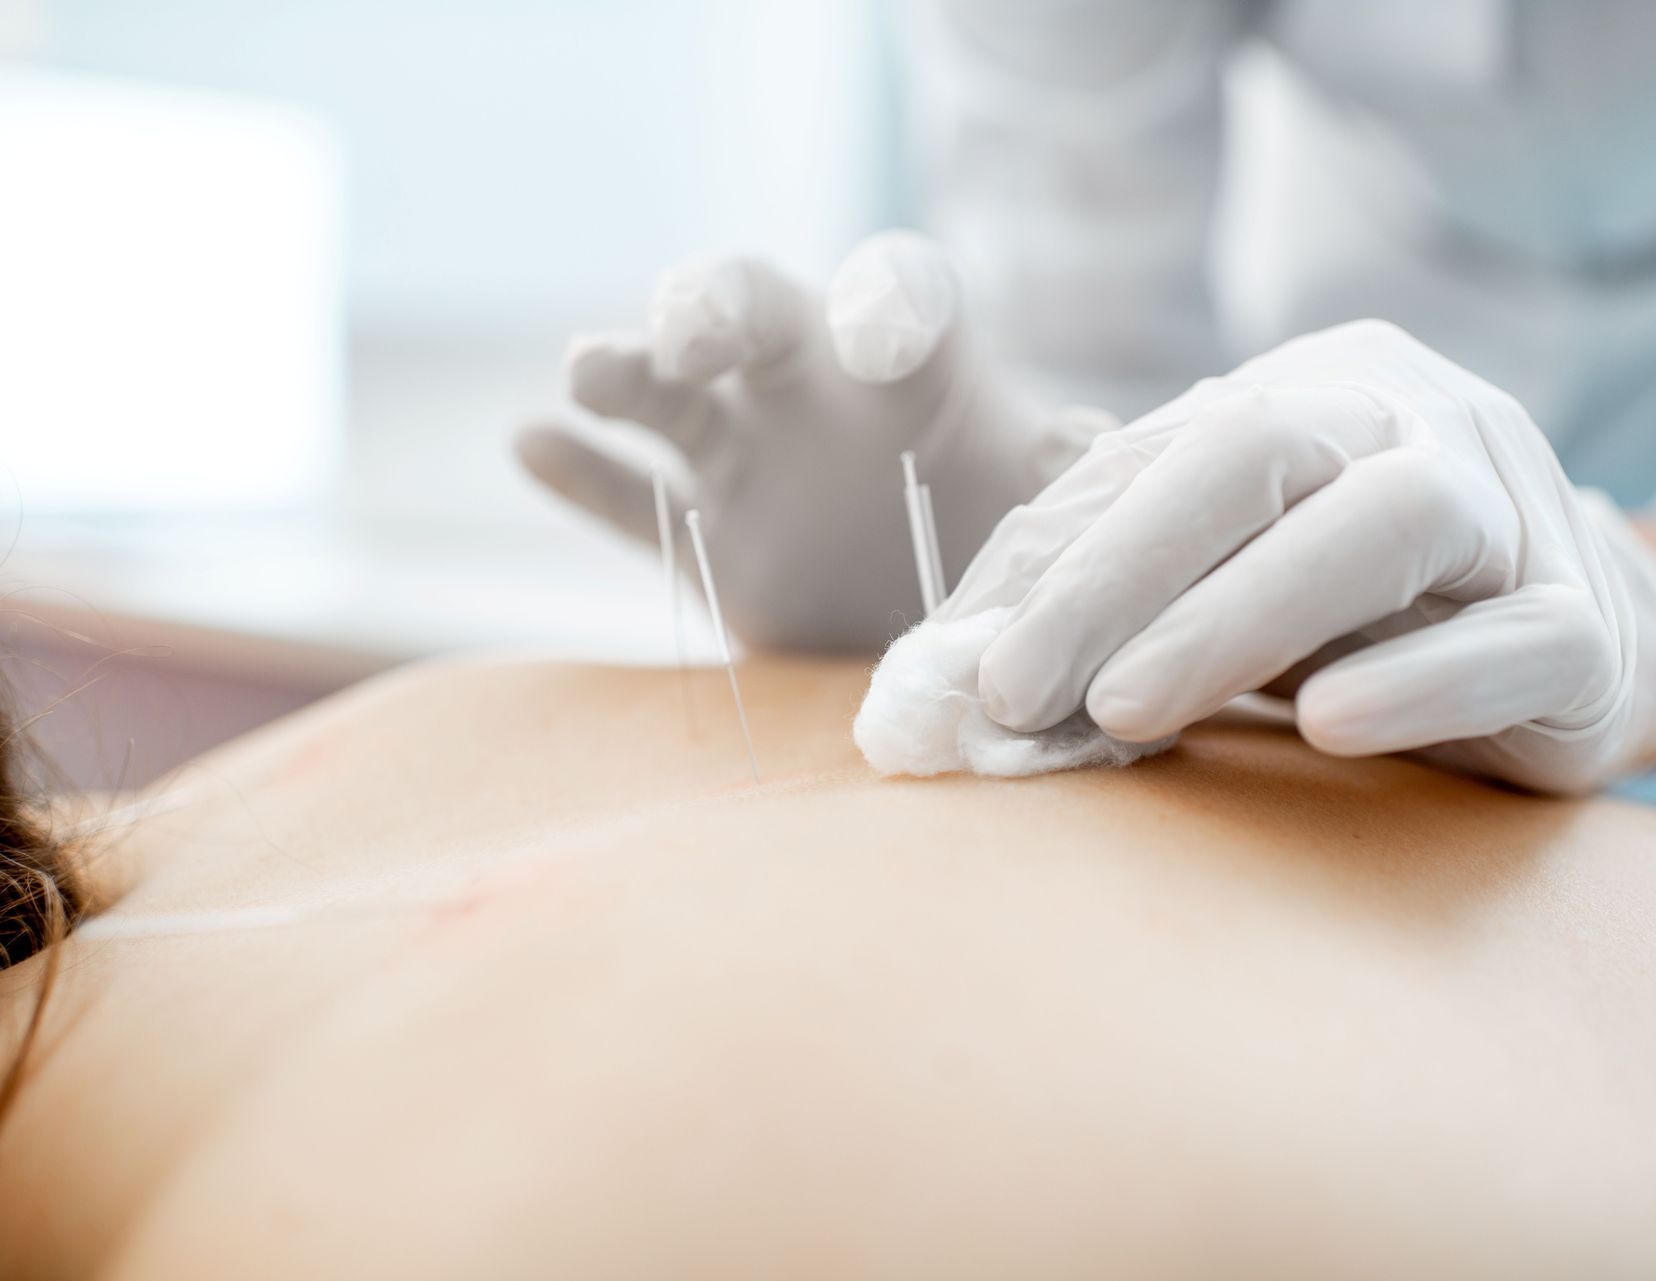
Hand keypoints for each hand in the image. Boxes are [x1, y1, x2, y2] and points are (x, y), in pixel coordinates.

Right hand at [516, 232, 1112, 652]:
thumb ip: (1066, 476)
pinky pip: (630, 501)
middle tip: (691, 331)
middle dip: (719, 305)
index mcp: (919, 369)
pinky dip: (581, 476)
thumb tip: (1088, 442)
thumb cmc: (1016, 549)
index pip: (896, 296)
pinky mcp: (704, 534)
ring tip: (588, 370)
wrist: (956, 639)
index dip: (887, 307)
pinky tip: (530, 444)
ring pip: (671, 393)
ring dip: (626, 370)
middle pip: (755, 309)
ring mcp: (749, 455)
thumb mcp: (1054, 514)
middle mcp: (819, 388)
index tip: (881, 346)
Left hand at [944, 321, 1655, 792]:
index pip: (1166, 453)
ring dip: (1244, 614)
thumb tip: (948, 659)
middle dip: (1122, 571)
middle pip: (1263, 453)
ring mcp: (1517, 513)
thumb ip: (1109, 592)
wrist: (1568, 656)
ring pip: (1391, 521)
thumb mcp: (1224, 587)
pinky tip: (1330, 727)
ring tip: (1127, 707)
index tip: (960, 665)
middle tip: (1018, 691)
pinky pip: (1516, 640)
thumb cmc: (1357, 620)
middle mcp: (1420, 418)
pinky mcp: (1588, 634)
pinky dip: (1419, 680)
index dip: (1055, 556)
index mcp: (1319, 389)